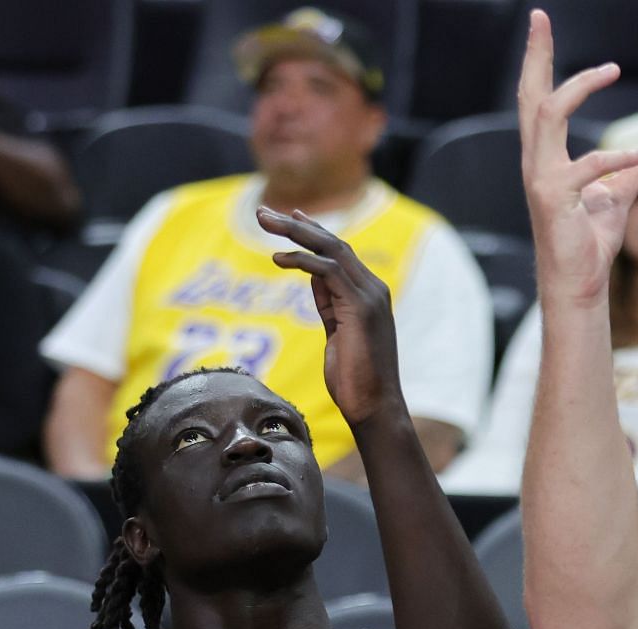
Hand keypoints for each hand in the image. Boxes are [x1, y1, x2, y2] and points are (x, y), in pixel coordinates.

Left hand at [260, 205, 402, 425]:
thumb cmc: (355, 381)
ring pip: (330, 249)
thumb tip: (314, 278)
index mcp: (369, 295)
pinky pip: (329, 271)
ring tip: (265, 222)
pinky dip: (302, 260)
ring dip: (294, 233)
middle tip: (264, 212)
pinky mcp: (360, 308)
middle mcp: (373, 288)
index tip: (288, 218)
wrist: (374, 408)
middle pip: (333, 242)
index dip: (312, 232)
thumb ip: (330, 304)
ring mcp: (370, 296)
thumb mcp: (337, 334)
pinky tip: (279, 258)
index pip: (339, 252)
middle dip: (296, 224)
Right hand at [517, 8, 637, 306]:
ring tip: (610, 69)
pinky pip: (586, 168)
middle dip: (536, 55)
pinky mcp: (554, 200)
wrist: (580, 284)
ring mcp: (541, 179)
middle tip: (540, 17)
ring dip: (577, 87)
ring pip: (548, 116)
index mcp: (545, 156)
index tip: (542, 25)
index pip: (536, 99)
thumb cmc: (591, 242)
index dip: (539, 62)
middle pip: (530, 96)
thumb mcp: (620, 194)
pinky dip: (618, 158)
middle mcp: (536, 161)